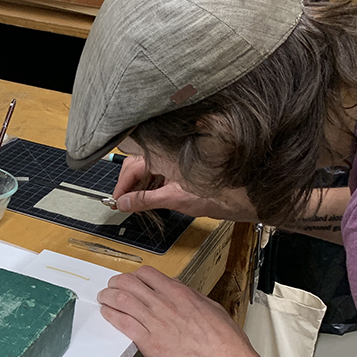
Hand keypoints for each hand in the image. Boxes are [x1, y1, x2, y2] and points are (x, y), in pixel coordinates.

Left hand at [97, 266, 259, 356]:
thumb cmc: (224, 342)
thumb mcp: (211, 307)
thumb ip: (190, 296)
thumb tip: (174, 287)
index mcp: (180, 294)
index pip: (147, 274)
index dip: (134, 276)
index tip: (130, 281)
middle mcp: (165, 304)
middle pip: (128, 283)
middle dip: (116, 283)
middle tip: (111, 287)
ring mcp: (156, 323)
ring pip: (121, 300)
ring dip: (108, 297)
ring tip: (104, 298)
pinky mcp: (149, 343)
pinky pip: (123, 324)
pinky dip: (111, 316)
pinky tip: (107, 314)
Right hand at [112, 155, 259, 221]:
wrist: (240, 196)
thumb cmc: (216, 193)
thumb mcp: (174, 199)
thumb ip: (145, 201)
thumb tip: (125, 203)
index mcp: (165, 155)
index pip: (132, 167)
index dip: (121, 185)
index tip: (116, 200)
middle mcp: (168, 153)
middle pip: (137, 166)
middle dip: (129, 185)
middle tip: (123, 203)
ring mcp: (175, 159)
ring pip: (148, 169)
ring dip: (140, 186)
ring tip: (136, 203)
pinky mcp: (181, 167)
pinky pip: (159, 172)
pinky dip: (152, 184)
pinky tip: (151, 196)